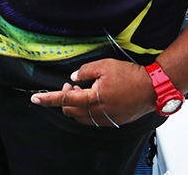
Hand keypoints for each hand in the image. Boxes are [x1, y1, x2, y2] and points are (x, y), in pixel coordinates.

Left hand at [30, 59, 154, 126]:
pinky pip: (93, 119)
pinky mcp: (113, 121)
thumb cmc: (131, 76)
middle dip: (66, 98)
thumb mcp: (104, 66)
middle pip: (70, 110)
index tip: (36, 99)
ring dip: (77, 104)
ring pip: (81, 116)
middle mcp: (97, 113)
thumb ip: (85, 71)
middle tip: (71, 86)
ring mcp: (105, 119)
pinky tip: (96, 97)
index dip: (47, 99)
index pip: (64, 100)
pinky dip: (88, 109)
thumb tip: (74, 78)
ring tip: (84, 90)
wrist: (152, 88)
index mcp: (92, 99)